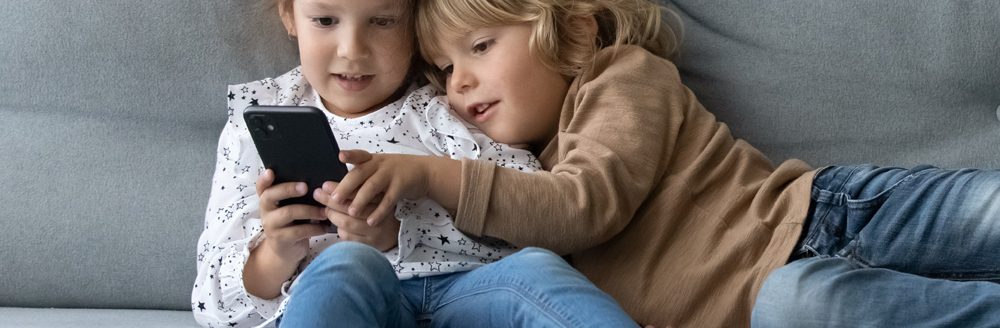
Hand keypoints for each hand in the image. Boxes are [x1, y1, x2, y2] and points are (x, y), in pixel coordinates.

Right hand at [245, 169, 327, 297]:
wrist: (287, 250)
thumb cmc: (293, 222)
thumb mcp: (291, 208)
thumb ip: (297, 195)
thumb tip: (318, 182)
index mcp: (268, 199)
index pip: (261, 186)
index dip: (264, 179)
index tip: (271, 172)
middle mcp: (265, 210)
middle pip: (271, 196)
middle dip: (288, 189)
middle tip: (305, 187)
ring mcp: (271, 225)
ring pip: (288, 213)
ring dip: (309, 210)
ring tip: (324, 211)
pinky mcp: (280, 239)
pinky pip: (298, 231)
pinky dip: (314, 228)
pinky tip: (325, 227)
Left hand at [314, 181, 399, 250]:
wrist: (396, 233)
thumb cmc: (379, 209)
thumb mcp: (375, 194)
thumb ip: (358, 187)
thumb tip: (332, 184)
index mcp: (381, 197)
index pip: (358, 191)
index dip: (340, 188)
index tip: (325, 185)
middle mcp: (380, 214)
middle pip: (351, 207)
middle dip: (331, 201)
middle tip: (318, 194)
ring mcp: (375, 230)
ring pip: (347, 223)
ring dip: (333, 216)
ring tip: (326, 210)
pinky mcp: (370, 243)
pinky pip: (348, 237)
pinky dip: (339, 230)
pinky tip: (338, 225)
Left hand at [332, 150, 432, 225]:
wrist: (424, 172)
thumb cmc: (395, 172)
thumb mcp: (379, 168)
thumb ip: (361, 175)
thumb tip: (335, 190)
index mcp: (371, 159)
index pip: (359, 155)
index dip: (350, 155)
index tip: (340, 156)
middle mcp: (379, 164)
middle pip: (360, 173)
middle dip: (346, 186)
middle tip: (334, 199)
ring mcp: (391, 174)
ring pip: (372, 186)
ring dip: (361, 200)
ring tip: (351, 212)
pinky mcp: (401, 185)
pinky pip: (388, 200)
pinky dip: (379, 211)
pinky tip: (371, 221)